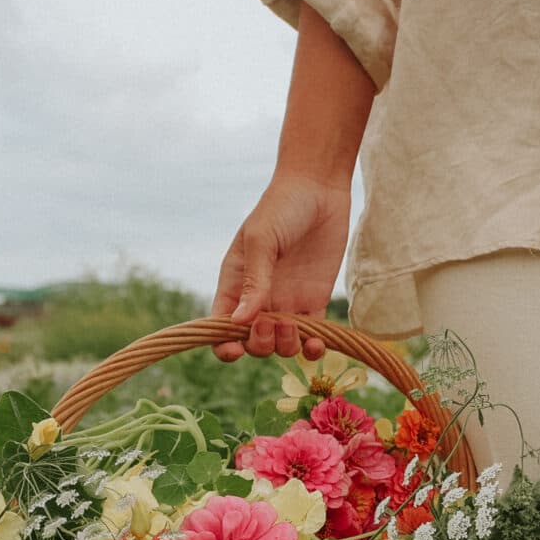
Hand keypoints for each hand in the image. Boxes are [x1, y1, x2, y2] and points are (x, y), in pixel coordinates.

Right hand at [211, 173, 351, 360]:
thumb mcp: (261, 241)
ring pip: (282, 345)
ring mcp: (287, 302)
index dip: (224, 345)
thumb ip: (253, 282)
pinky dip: (313, 349)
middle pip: (252, 342)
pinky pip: (312, 337)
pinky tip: (318, 344)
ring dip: (286, 346)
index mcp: (235, 284)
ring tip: (294, 325)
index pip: (221, 327)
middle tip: (272, 324)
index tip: (235, 349)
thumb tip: (240, 323)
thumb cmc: (281, 208)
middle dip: (260, 344)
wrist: (319, 190)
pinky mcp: (314, 302)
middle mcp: (259, 299)